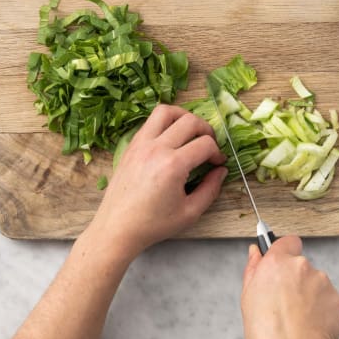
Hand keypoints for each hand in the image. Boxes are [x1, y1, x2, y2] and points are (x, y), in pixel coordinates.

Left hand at [86, 104, 227, 259]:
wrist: (117, 228)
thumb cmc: (152, 224)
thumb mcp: (190, 212)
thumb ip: (211, 189)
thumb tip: (221, 171)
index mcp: (172, 165)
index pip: (205, 144)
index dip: (217, 153)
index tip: (218, 163)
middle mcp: (156, 149)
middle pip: (190, 121)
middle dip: (206, 130)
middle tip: (209, 145)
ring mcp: (140, 144)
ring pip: (166, 111)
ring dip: (184, 116)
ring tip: (191, 131)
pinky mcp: (130, 146)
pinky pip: (150, 122)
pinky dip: (165, 123)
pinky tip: (171, 138)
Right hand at [241, 236, 338, 338]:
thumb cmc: (269, 332)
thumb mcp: (248, 297)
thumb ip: (253, 269)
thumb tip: (256, 254)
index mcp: (278, 262)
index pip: (287, 241)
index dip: (284, 251)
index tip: (280, 260)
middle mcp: (302, 267)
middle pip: (300, 265)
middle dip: (293, 278)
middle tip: (283, 300)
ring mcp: (322, 282)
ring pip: (314, 283)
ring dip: (308, 294)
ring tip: (295, 317)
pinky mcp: (337, 300)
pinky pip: (327, 299)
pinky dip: (320, 309)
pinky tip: (308, 323)